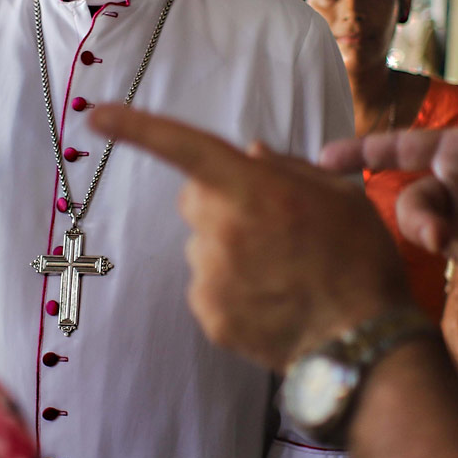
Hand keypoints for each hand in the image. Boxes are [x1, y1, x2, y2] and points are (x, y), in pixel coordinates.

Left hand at [88, 106, 411, 368]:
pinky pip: (207, 286)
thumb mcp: (340, 197)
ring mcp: (210, 275)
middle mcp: (221, 228)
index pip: (183, 146)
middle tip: (269, 227)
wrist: (363, 341)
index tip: (95, 116)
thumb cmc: (360, 260)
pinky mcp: (208, 314)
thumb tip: (249, 153)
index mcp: (253, 188)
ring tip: (280, 272)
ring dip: (229, 249)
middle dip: (221, 203)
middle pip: (196, 199)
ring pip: (203, 245)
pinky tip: (270, 299)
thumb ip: (288, 168)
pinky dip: (231, 289)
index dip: (136, 128)